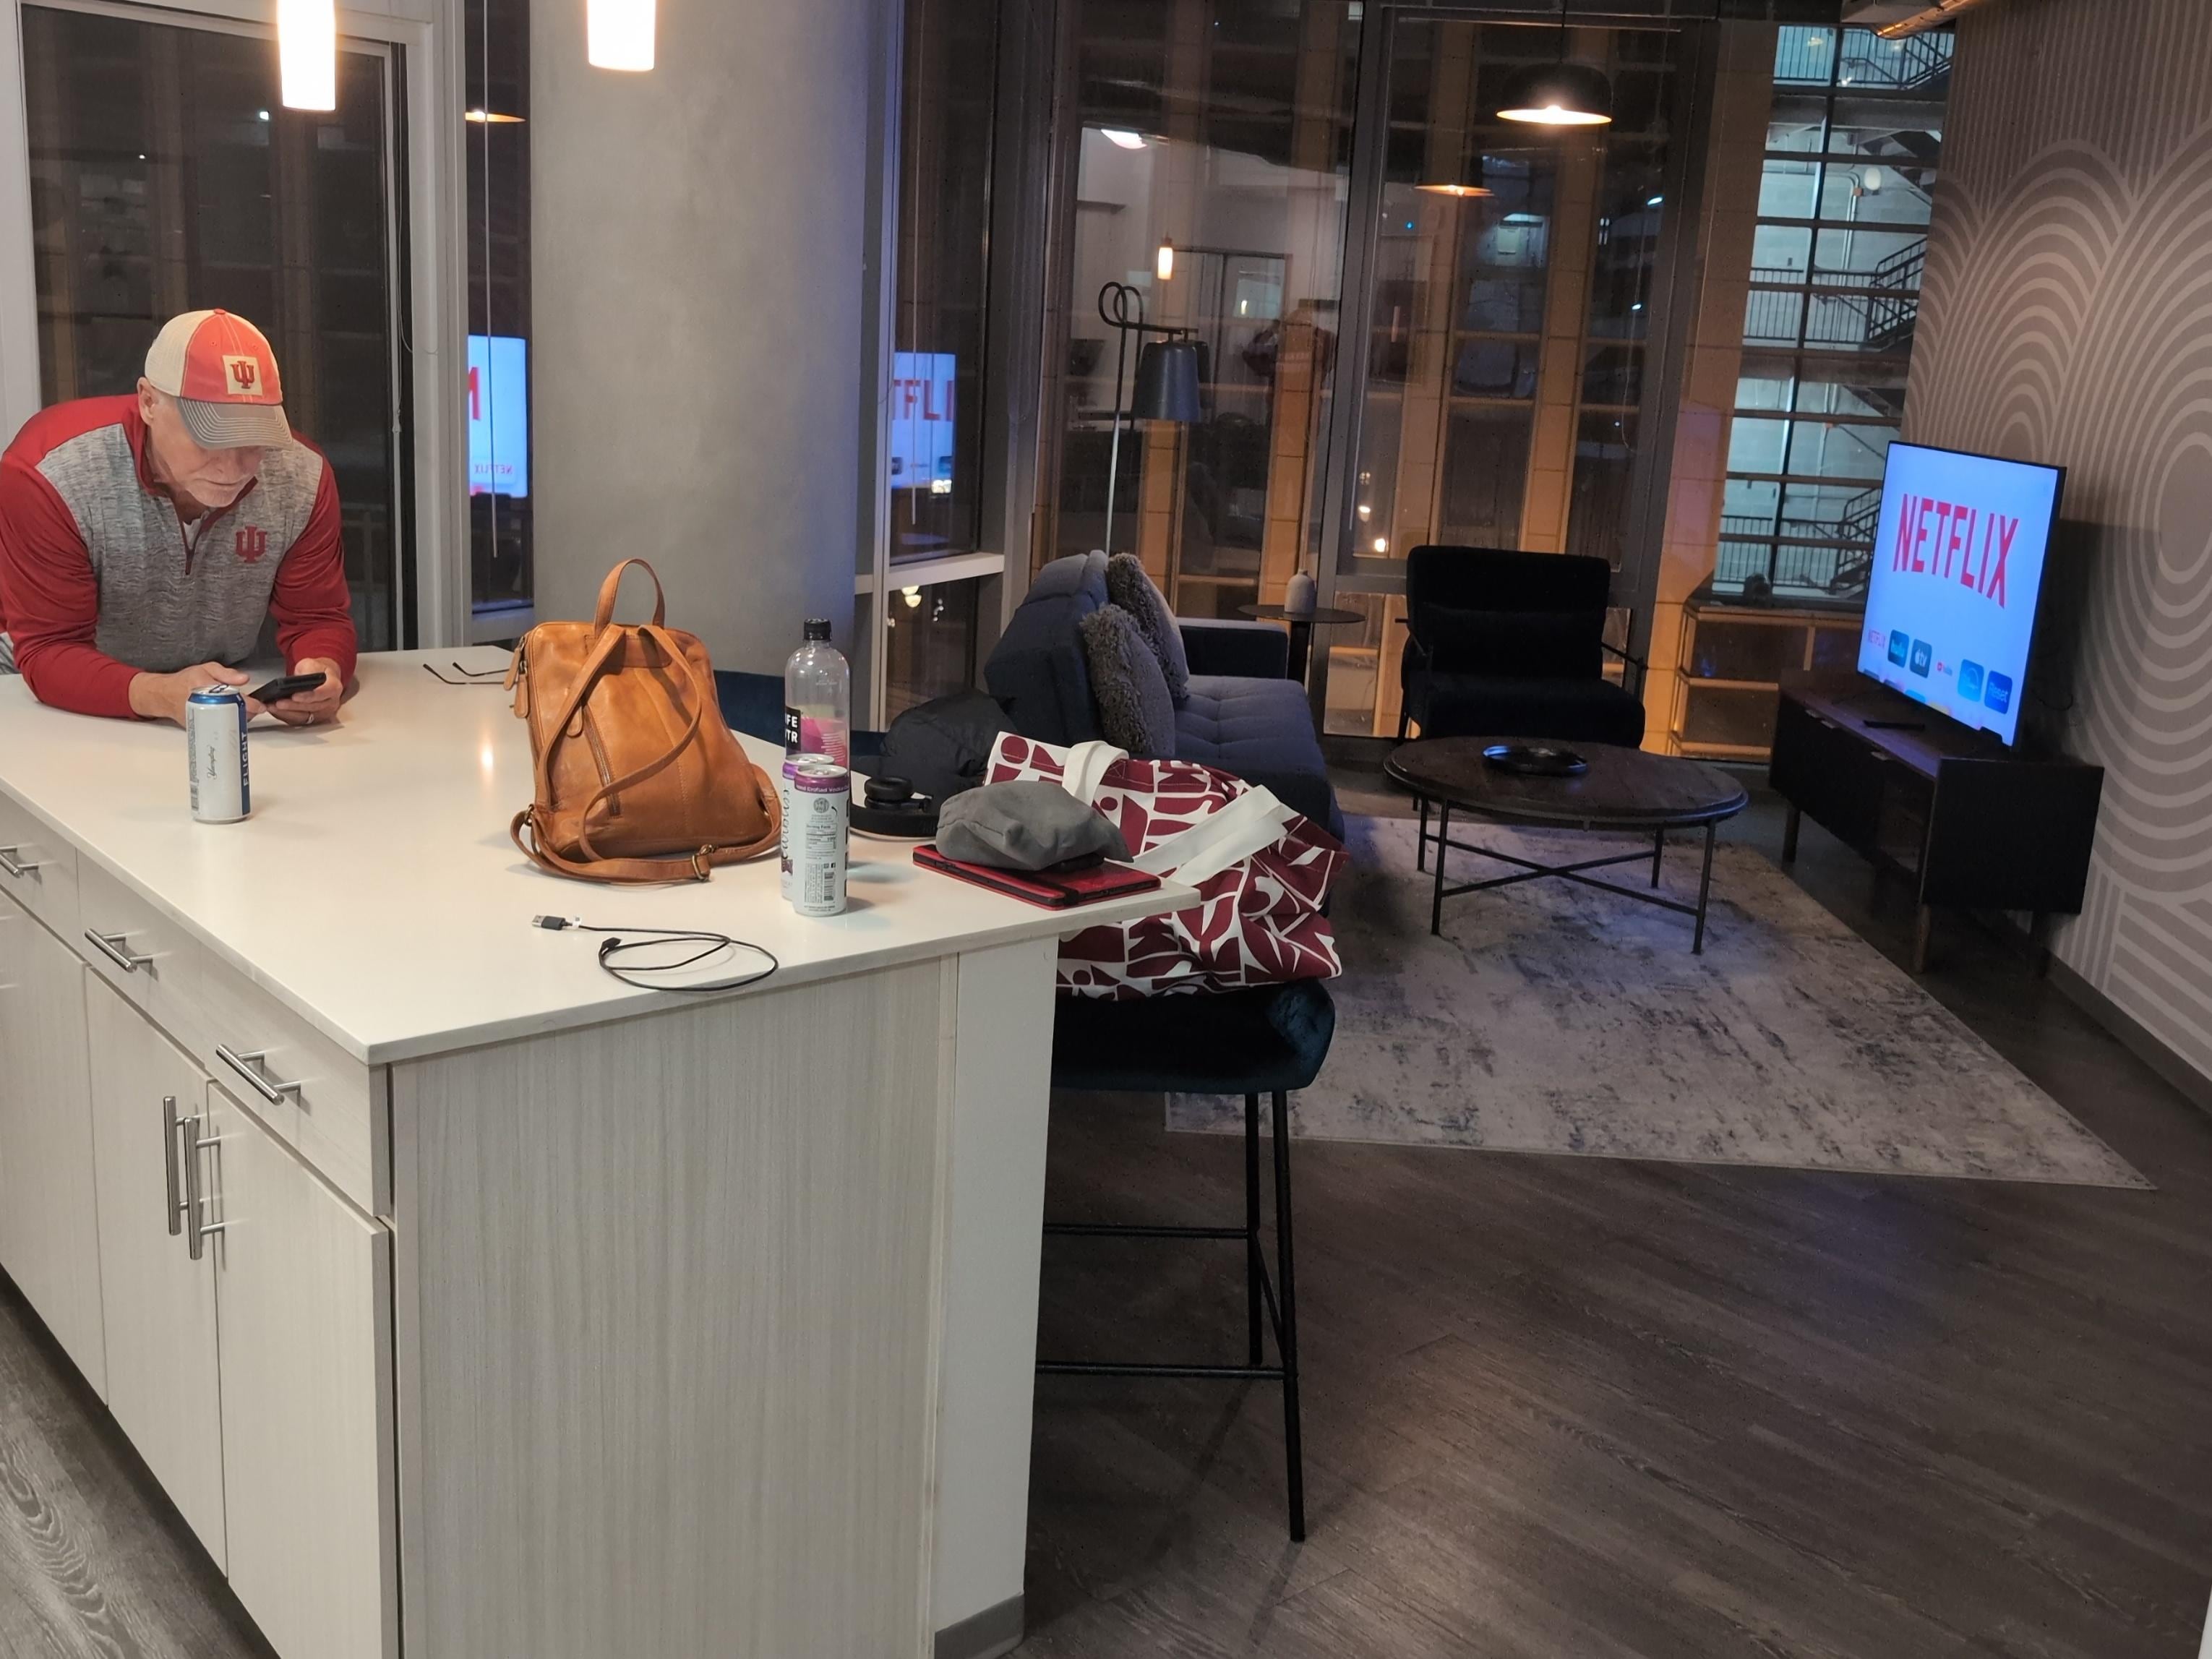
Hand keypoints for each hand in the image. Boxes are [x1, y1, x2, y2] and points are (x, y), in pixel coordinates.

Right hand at [128, 663, 255, 726]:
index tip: (260, 706)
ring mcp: (202, 719)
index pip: (233, 698)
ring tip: (238, 710)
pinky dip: (228, 723)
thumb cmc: (186, 681)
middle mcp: (203, 705)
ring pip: (228, 724)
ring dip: (239, 719)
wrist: (165, 695)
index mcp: (205, 687)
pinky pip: (219, 728)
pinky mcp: (200, 728)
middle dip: (247, 712)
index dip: (250, 704)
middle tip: (250, 707)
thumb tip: (244, 679)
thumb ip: (226, 673)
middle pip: (233, 714)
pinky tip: (229, 717)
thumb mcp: (206, 669)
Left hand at [267, 657, 345, 726]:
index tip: (294, 696)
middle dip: (293, 706)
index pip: (323, 694)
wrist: (321, 678)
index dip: (308, 696)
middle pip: (312, 707)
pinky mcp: (315, 719)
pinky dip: (286, 716)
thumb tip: (298, 680)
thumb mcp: (311, 663)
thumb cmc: (317, 671)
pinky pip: (300, 721)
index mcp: (334, 687)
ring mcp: (324, 712)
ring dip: (287, 713)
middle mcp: (331, 702)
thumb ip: (307, 670)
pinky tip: (276, 711)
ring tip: (273, 707)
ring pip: (305, 717)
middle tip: (278, 703)